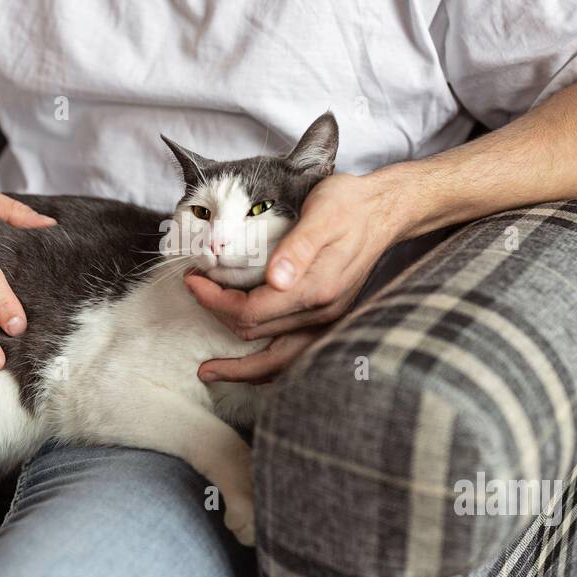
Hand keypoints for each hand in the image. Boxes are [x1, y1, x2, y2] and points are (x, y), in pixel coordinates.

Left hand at [187, 172, 402, 382]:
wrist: (384, 211)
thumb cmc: (349, 205)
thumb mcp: (323, 213)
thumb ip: (299, 247)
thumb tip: (275, 279)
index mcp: (316, 289)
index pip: (251, 311)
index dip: (215, 301)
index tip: (193, 281)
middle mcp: (322, 314)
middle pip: (255, 335)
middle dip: (217, 317)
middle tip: (192, 295)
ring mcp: (327, 321)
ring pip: (276, 362)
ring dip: (240, 368)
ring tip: (210, 370)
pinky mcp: (327, 320)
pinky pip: (292, 357)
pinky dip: (265, 367)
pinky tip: (247, 366)